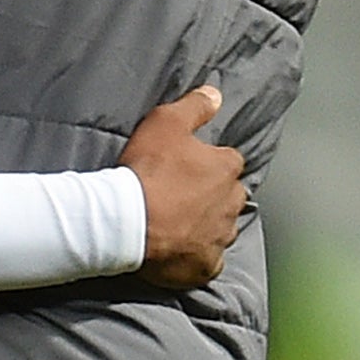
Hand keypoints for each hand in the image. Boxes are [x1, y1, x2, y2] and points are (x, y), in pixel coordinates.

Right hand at [118, 85, 246, 290]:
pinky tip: (178, 248)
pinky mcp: (207, 266)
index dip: (209, 162)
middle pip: (230, 196)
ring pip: (221, 228)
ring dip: (206, 224)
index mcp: (225, 169)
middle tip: (181, 193)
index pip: (229, 161)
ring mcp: (221, 238)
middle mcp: (232, 204)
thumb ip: (194, 107)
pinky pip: (209, 260)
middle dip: (213, 194)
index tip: (187, 165)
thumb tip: (216, 93)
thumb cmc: (147, 170)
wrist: (128, 221)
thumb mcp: (165, 122)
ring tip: (177, 221)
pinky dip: (197, 255)